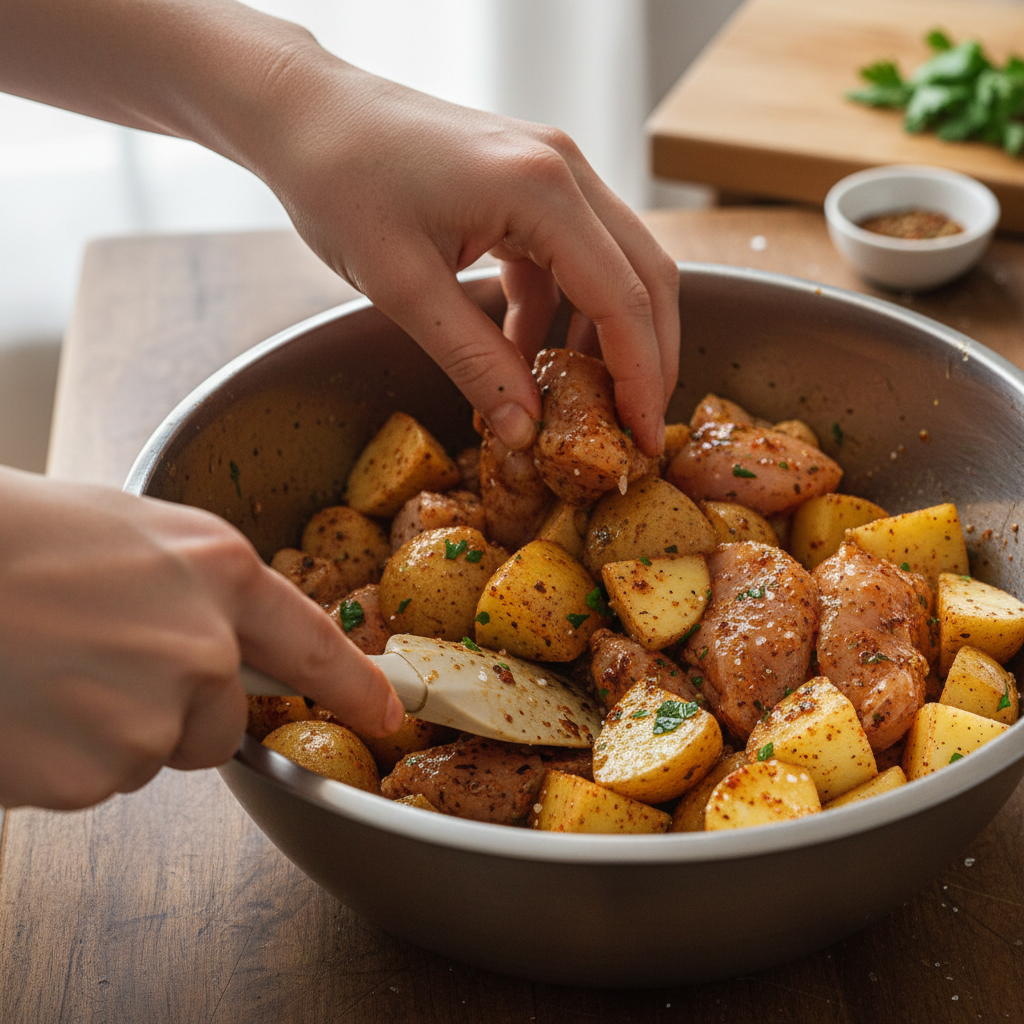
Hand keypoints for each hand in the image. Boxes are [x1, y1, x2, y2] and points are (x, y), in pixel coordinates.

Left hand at [0, 2, 677, 454]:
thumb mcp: (403, 288)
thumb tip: (525, 432)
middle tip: (633, 430)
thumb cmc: (340, 182)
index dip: (641, 378)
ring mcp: (553, 171)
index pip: (624, 299)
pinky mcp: (531, 184)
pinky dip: (560, 313)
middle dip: (646, 360)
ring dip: (607, 337)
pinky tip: (528, 355)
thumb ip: (473, 363)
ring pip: (617, 267)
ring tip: (582, 402)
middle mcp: (566, 170)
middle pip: (645, 278)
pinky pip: (570, 259)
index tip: (644, 439)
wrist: (305, 112)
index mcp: (542, 189)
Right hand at [0, 468, 402, 808]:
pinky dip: (62, 757)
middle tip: (96, 663)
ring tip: (46, 671)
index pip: (313, 644)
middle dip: (174, 710)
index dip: (354, 683)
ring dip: (109, 730)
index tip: (387, 709)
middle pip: (220, 721)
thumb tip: (225, 633)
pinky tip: (25, 706)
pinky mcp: (94, 773)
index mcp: (220, 573)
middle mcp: (205, 647)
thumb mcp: (133, 532)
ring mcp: (153, 715)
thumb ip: (200, 586)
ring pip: (153, 752)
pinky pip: (95, 781)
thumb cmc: (16, 537)